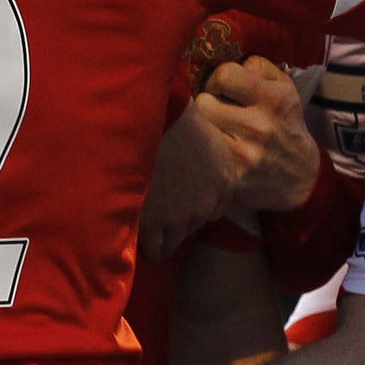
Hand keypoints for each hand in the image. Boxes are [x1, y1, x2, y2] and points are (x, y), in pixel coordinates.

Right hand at [140, 103, 248, 260]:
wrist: (154, 122)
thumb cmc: (178, 116)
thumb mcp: (208, 135)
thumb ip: (210, 159)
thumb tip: (197, 166)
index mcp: (225, 181)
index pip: (217, 210)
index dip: (198, 207)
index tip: (183, 203)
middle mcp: (208, 204)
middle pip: (194, 226)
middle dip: (179, 221)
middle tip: (160, 211)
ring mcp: (182, 216)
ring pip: (174, 242)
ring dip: (163, 239)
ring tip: (148, 232)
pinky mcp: (155, 222)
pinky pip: (153, 247)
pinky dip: (147, 246)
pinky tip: (138, 241)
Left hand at [195, 58, 320, 213]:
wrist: (300, 178)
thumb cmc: (284, 124)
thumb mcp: (285, 89)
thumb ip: (259, 67)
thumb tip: (225, 58)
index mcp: (274, 98)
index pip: (224, 74)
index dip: (216, 79)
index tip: (220, 88)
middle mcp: (259, 126)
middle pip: (203, 102)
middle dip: (206, 103)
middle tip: (214, 110)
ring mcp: (244, 153)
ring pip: (197, 127)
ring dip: (202, 126)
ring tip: (214, 129)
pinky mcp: (232, 176)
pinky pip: (201, 153)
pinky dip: (202, 148)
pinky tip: (210, 149)